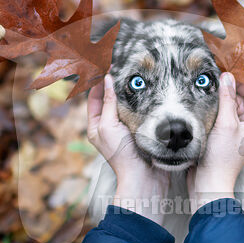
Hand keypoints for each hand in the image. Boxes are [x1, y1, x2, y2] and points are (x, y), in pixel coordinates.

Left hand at [87, 74, 169, 223]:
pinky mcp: (142, 130)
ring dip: (130, 90)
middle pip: (110, 98)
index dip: (98, 80)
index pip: (94, 97)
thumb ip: (108, 103)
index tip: (106, 63)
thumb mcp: (109, 126)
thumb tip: (107, 80)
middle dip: (115, 82)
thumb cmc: (122, 155)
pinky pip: (140, 111)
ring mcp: (126, 128)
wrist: (144, 178)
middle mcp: (110, 126)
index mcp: (96, 125)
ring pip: (126, 103)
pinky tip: (149, 90)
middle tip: (122, 64)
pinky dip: (142, 100)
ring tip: (136, 73)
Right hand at [188, 72, 243, 211]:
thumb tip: (227, 77)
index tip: (223, 74)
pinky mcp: (225, 134)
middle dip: (227, 91)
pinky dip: (213, 110)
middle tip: (212, 84)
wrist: (209, 181)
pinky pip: (221, 115)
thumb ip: (227, 97)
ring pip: (229, 105)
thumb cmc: (222, 158)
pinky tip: (205, 109)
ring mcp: (238, 130)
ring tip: (207, 99)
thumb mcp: (226, 123)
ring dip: (218, 101)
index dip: (239, 82)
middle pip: (240, 97)